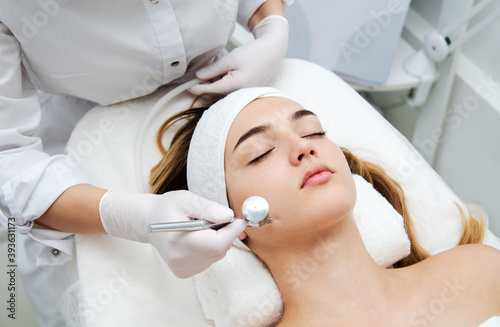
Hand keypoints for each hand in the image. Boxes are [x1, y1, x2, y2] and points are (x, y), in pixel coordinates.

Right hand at [99, 189, 245, 277]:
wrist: (148, 222)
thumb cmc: (167, 207)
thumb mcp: (186, 199)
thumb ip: (207, 207)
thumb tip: (229, 216)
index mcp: (179, 240)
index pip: (217, 243)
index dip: (232, 231)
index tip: (239, 220)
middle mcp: (180, 259)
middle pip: (219, 250)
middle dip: (225, 233)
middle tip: (216, 218)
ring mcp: (182, 268)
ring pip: (216, 255)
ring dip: (217, 241)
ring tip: (201, 228)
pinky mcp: (184, 272)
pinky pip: (209, 260)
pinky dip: (210, 249)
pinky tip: (196, 239)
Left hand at [189, 15, 288, 94]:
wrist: (274, 52)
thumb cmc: (255, 53)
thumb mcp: (231, 58)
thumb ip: (214, 69)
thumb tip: (198, 77)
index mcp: (236, 85)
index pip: (212, 90)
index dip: (198, 88)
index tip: (188, 86)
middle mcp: (240, 93)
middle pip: (217, 90)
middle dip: (209, 79)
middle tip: (209, 63)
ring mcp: (244, 92)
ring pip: (223, 87)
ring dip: (217, 76)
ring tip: (220, 59)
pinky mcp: (246, 89)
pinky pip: (230, 85)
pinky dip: (225, 76)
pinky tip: (226, 64)